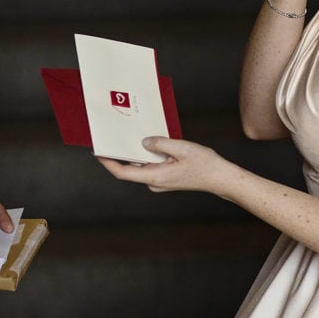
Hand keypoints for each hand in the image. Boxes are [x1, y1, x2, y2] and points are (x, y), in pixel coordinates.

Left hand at [97, 137, 239, 196]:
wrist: (220, 178)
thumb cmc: (204, 164)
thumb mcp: (181, 148)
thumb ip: (160, 143)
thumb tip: (143, 142)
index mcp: (155, 177)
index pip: (123, 172)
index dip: (108, 163)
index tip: (98, 152)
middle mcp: (154, 182)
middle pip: (130, 168)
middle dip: (120, 154)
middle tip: (111, 137)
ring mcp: (159, 181)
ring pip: (141, 166)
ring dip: (135, 152)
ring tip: (129, 135)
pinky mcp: (165, 178)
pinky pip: (150, 165)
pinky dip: (146, 155)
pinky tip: (148, 142)